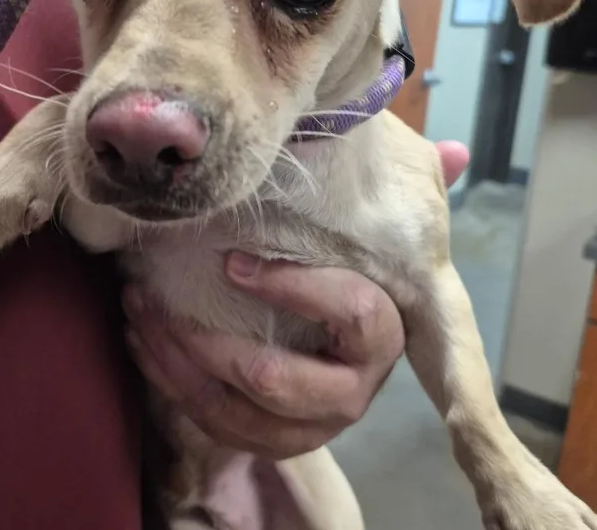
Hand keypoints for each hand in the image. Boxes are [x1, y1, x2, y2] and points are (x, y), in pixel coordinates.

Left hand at [123, 140, 468, 458]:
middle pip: (286, 382)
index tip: (234, 262)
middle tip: (161, 302)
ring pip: (242, 412)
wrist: (328, 345)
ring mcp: (314, 424)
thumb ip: (417, 189)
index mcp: (383, 329)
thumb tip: (458, 152)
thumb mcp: (376, 230)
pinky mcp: (274, 443)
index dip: (294, 288)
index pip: (352, 311)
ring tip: (138, 313)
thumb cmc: (346, 274)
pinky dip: (169, 383)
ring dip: (179, 365)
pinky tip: (140, 337)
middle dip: (216, 348)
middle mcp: (356, 387)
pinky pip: (216, 425)